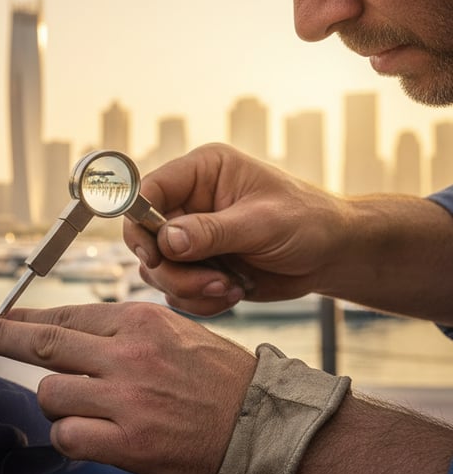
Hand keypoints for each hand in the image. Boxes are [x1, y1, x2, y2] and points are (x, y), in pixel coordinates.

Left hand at [0, 303, 256, 473]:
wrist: (263, 424)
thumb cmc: (219, 378)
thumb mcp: (173, 331)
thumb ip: (120, 331)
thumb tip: (67, 330)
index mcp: (138, 321)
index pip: (65, 313)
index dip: (22, 317)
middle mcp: (127, 354)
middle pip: (43, 342)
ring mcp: (126, 399)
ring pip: (50, 394)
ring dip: (55, 403)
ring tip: (85, 409)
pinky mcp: (128, 443)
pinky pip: (67, 437)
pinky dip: (68, 437)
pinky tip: (89, 435)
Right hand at [124, 143, 344, 316]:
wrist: (333, 256)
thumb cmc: (308, 222)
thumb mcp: (263, 222)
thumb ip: (212, 231)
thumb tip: (166, 241)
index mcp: (201, 173)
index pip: (148, 192)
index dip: (140, 224)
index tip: (153, 256)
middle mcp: (189, 202)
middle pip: (146, 238)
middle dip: (173, 269)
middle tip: (210, 283)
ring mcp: (190, 237)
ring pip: (157, 269)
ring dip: (188, 288)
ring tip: (228, 289)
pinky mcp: (197, 266)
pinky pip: (175, 290)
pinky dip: (198, 301)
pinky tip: (232, 294)